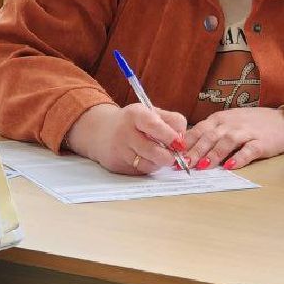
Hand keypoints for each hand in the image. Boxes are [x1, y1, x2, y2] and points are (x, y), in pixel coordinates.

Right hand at [65, 102, 187, 174]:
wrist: (101, 131)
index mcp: (135, 114)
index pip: (154, 126)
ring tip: (161, 156)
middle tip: (175, 156)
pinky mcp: (117, 165)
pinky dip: (149, 167)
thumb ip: (171, 121)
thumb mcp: (150, 113)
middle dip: (169, 156)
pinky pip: (140, 171)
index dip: (170, 136)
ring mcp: (119, 151)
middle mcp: (124, 132)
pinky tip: (147, 159)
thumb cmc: (133, 122)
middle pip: (153, 150)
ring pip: (148, 164)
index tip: (180, 144)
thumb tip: (183, 140)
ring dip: (159, 163)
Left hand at [184, 106, 283, 169]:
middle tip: (183, 164)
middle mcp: (231, 124)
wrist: (283, 123)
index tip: (174, 156)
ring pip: (226, 142)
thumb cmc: (251, 125)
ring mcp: (247, 132)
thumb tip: (186, 147)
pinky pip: (249, 150)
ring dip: (213, 154)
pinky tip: (230, 166)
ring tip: (202, 166)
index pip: (199, 130)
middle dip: (195, 151)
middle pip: (209, 136)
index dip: (186, 143)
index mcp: (220, 119)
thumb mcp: (228, 123)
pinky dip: (239, 158)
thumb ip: (210, 133)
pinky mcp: (261, 142)